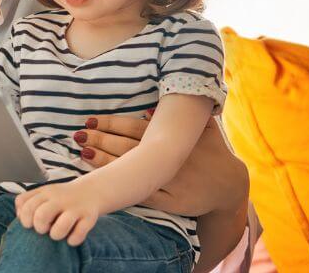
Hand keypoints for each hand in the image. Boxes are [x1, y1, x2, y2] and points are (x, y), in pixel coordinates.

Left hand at [14, 178, 100, 245]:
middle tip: (44, 229)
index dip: (24, 218)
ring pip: (60, 227)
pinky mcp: (89, 217)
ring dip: (56, 235)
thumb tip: (19, 216)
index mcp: (45, 192)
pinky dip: (73, 240)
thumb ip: (27, 202)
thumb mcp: (43, 194)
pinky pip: (78, 234)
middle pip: (41, 215)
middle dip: (39, 227)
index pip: (25, 204)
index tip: (30, 224)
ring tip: (57, 233)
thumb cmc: (60, 198)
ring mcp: (75, 208)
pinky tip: (71, 238)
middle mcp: (59, 199)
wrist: (90, 191)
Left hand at [71, 113, 247, 215]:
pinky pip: (141, 195)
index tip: (90, 121)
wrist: (231, 187)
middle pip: (126, 147)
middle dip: (100, 141)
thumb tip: (149, 107)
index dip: (111, 124)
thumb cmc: (213, 153)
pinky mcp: (168, 202)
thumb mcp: (204, 129)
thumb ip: (182, 115)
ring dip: (104, 162)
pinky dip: (122, 188)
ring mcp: (167, 180)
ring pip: (131, 170)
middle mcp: (167, 158)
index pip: (134, 128)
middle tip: (78, 136)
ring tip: (82, 154)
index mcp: (172, 138)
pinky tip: (104, 182)